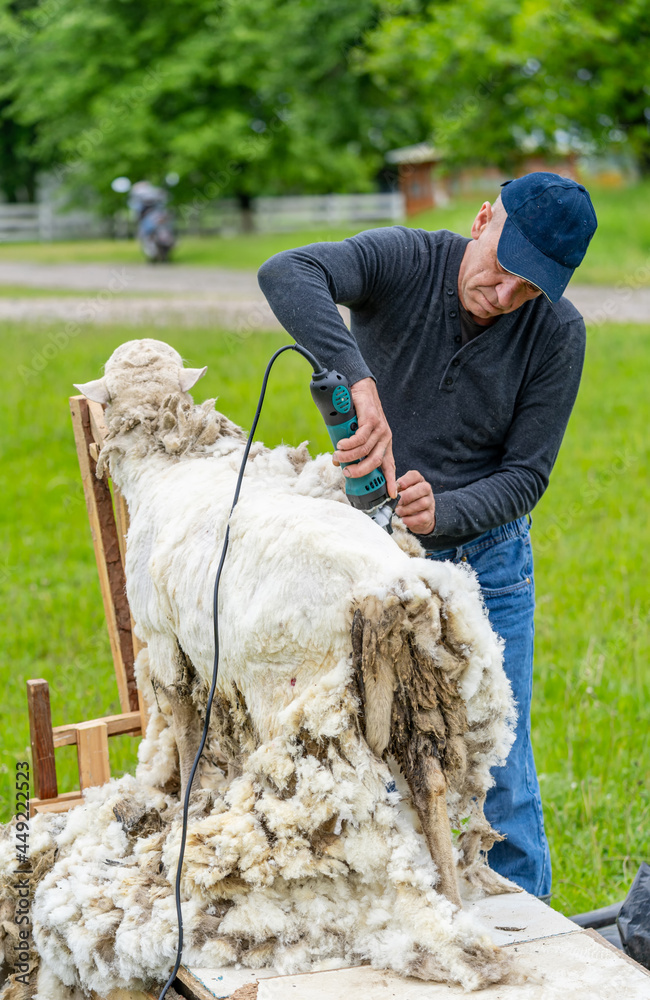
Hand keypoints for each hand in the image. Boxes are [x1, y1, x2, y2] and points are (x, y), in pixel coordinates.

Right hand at [333, 377, 397, 497]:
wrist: (360, 389)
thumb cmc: (358, 413)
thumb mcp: (359, 434)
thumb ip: (354, 448)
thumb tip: (340, 464)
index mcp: (384, 444)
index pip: (390, 465)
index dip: (391, 481)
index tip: (391, 495)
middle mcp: (385, 438)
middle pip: (375, 462)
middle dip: (360, 471)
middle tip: (346, 473)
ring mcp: (380, 429)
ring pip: (365, 450)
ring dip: (349, 456)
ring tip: (337, 456)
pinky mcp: (372, 420)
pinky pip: (360, 438)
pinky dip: (349, 444)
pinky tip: (341, 444)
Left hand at [395, 470, 435, 534]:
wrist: (419, 515)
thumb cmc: (408, 501)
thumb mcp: (402, 492)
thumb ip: (396, 489)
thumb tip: (389, 491)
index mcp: (418, 481)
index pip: (415, 475)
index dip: (406, 480)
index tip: (397, 486)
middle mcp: (426, 490)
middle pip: (423, 488)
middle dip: (408, 495)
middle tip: (397, 501)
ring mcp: (430, 503)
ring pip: (423, 503)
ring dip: (407, 508)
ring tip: (398, 511)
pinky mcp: (429, 515)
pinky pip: (423, 517)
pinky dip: (411, 520)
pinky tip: (404, 519)